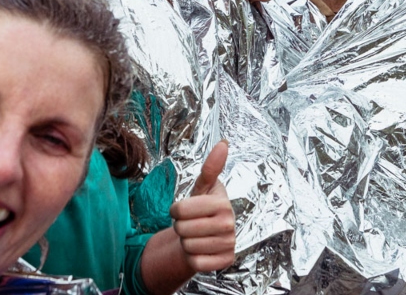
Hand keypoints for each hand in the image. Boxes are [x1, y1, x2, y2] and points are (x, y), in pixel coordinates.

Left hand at [169, 140, 235, 271]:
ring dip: (186, 243)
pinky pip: (196, 263)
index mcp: (223, 203)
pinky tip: (200, 251)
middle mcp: (230, 224)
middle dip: (180, 227)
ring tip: (194, 237)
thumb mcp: (202, 188)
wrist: (206, 236)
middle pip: (182, 229)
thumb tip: (223, 143)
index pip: (181, 209)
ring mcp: (229, 244)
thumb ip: (211, 167)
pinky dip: (192, 258)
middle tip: (189, 225)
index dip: (175, 210)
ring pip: (188, 247)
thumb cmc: (202, 210)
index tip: (182, 210)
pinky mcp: (226, 262)